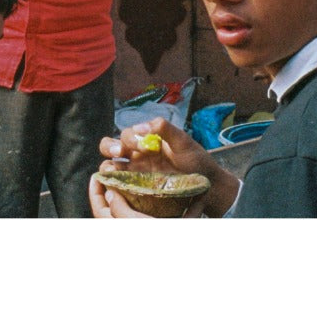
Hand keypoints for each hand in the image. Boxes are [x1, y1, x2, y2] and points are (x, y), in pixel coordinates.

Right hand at [89, 116, 238, 217]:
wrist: (207, 184)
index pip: (127, 134)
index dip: (129, 138)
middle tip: (120, 151)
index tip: (143, 145)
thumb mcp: (183, 141)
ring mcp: (136, 173)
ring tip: (115, 170)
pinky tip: (117, 185)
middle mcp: (137, 155)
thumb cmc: (196, 160)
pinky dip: (112, 184)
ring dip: (108, 166)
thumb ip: (165, 129)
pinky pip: (119, 186)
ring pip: (110, 166)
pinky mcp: (138, 189)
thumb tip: (141, 126)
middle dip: (110, 146)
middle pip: (111, 147)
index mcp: (146, 140)